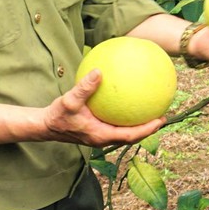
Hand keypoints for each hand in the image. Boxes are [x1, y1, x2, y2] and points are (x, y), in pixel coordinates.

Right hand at [40, 71, 166, 146]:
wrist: (45, 126)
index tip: (160, 120)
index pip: (130, 135)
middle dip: (149, 128)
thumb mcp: (69, 100)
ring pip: (125, 132)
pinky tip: (128, 102)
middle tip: (163, 117)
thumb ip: (84, 88)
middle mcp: (103, 138)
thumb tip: (99, 72)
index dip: (147, 129)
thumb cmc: (56, 115)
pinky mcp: (97, 130)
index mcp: (101, 136)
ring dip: (139, 125)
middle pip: (132, 136)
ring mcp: (100, 136)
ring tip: (152, 111)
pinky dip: (126, 117)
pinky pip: (117, 125)